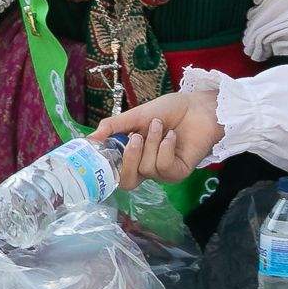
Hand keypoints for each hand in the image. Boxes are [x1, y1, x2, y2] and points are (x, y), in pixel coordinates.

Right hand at [91, 90, 224, 190]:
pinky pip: (164, 166)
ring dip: (152, 142)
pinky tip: (172, 136)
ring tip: (159, 126)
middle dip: (128, 159)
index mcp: (132, 155)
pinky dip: (165, 147)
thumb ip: (113, 127)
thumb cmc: (168, 111)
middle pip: (128, 182)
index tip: (98, 150)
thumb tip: (90, 139)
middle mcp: (146, 167)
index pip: (114, 173)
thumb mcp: (135, 116)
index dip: (104, 168)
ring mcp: (163, 172)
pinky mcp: (179, 172)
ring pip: (146, 168)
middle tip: (135, 137)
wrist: (197, 106)